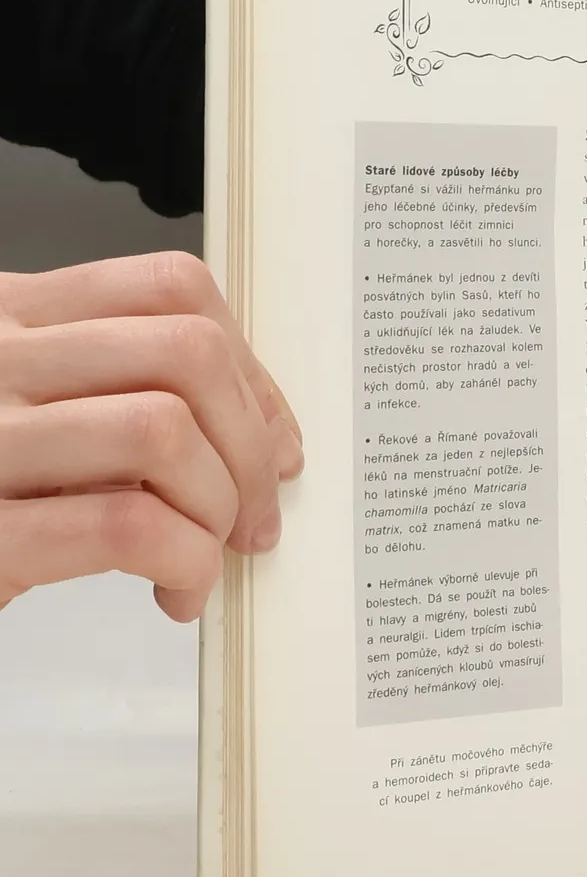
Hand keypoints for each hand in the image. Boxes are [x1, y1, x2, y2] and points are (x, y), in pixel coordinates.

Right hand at [0, 253, 303, 621]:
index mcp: (12, 315)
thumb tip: (269, 441)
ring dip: (217, 506)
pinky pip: (126, 525)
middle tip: (252, 512)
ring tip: (203, 550)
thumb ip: (133, 399)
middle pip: (186, 353)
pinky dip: (185, 562)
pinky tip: (174, 587)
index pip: (171, 288)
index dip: (249, 369)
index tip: (269, 436)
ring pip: (163, 431)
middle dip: (249, 444)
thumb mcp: (42, 416)